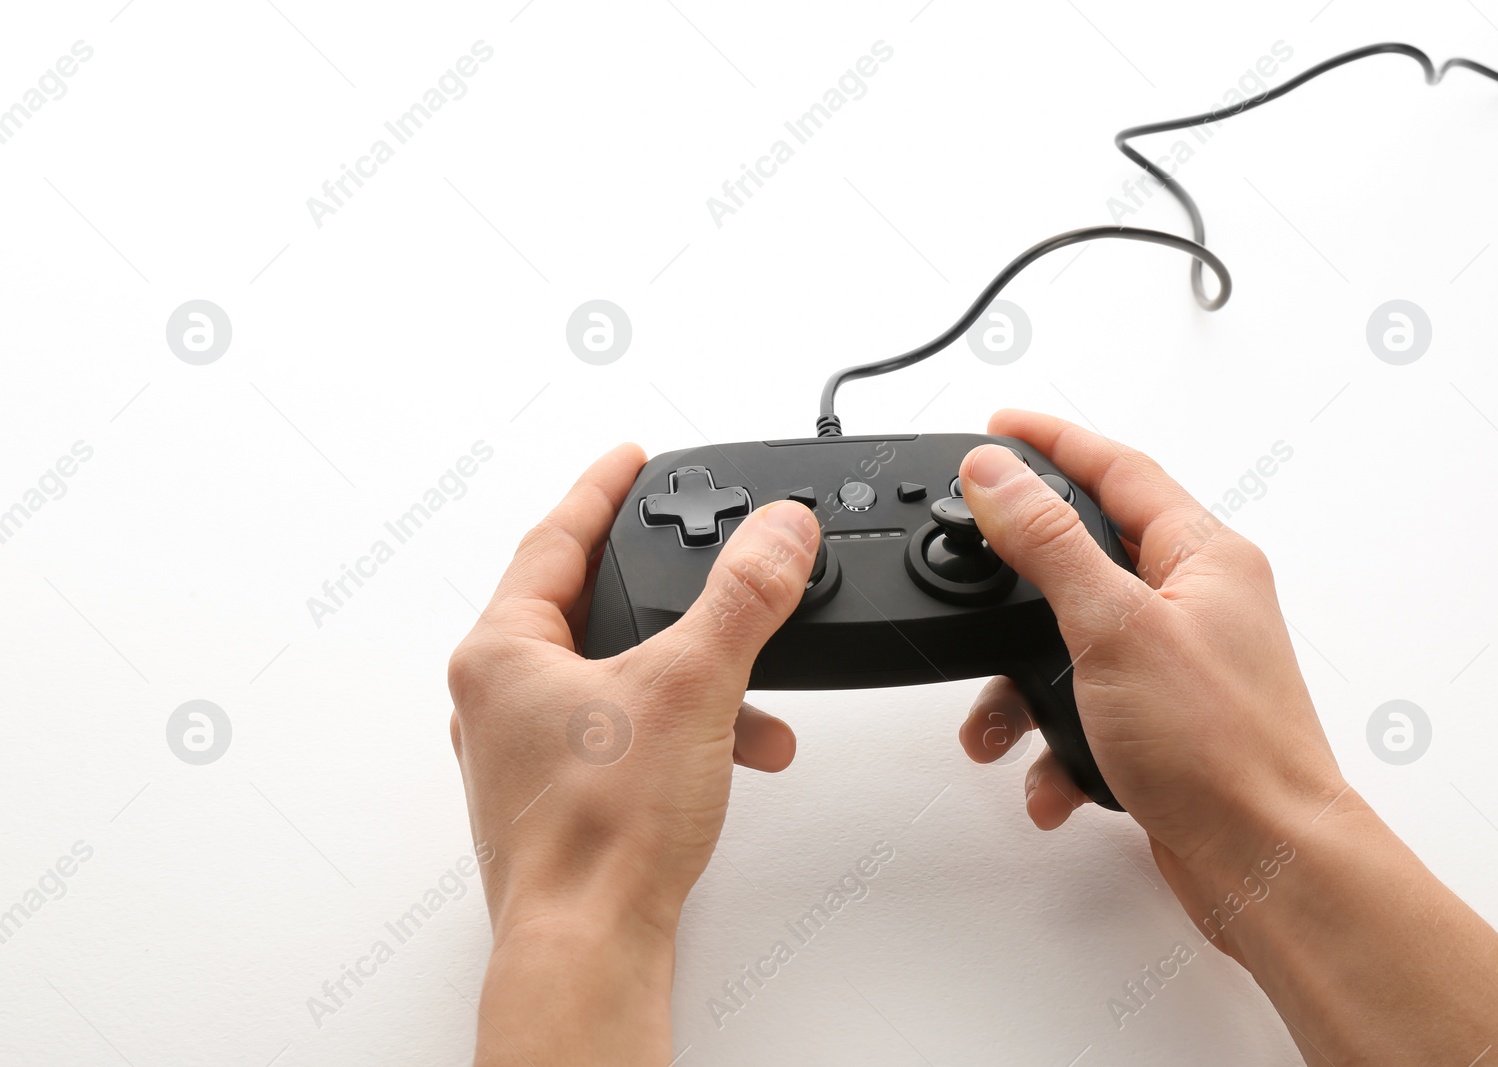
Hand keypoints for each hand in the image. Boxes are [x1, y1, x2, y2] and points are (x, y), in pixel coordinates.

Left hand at [447, 443, 818, 1064]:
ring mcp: (524, 752)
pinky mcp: (559, 798)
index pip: (553, 538)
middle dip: (661, 586)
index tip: (630, 458)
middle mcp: (498, 698)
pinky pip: (626, 734)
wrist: (587, 949)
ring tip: (752, 685)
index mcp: (500, 652)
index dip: (601, 489)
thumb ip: (742, 598)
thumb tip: (778, 532)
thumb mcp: (690, 687)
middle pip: (584, 605)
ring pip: (616, 677)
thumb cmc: (599, 835)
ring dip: (691, 673)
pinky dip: (684, 728)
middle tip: (690, 546)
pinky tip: (739, 747)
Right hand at [955, 411, 1497, 1066]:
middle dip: (1016, 589)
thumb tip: (996, 472)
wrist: (1267, 864)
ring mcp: (1181, 665)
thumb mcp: (1114, 627)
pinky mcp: (1164, 725)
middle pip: (1086, 557)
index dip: (1052, 441)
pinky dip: (1056, 743)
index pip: (1116, 468)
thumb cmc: (1224, 748)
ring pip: (1073, 646)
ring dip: (1023, 688)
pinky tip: (1052, 777)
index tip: (997, 427)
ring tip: (997, 727)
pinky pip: (1086, 711)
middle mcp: (1198, 602)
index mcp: (1204, 556)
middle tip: (971, 571)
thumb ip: (1047, 542)